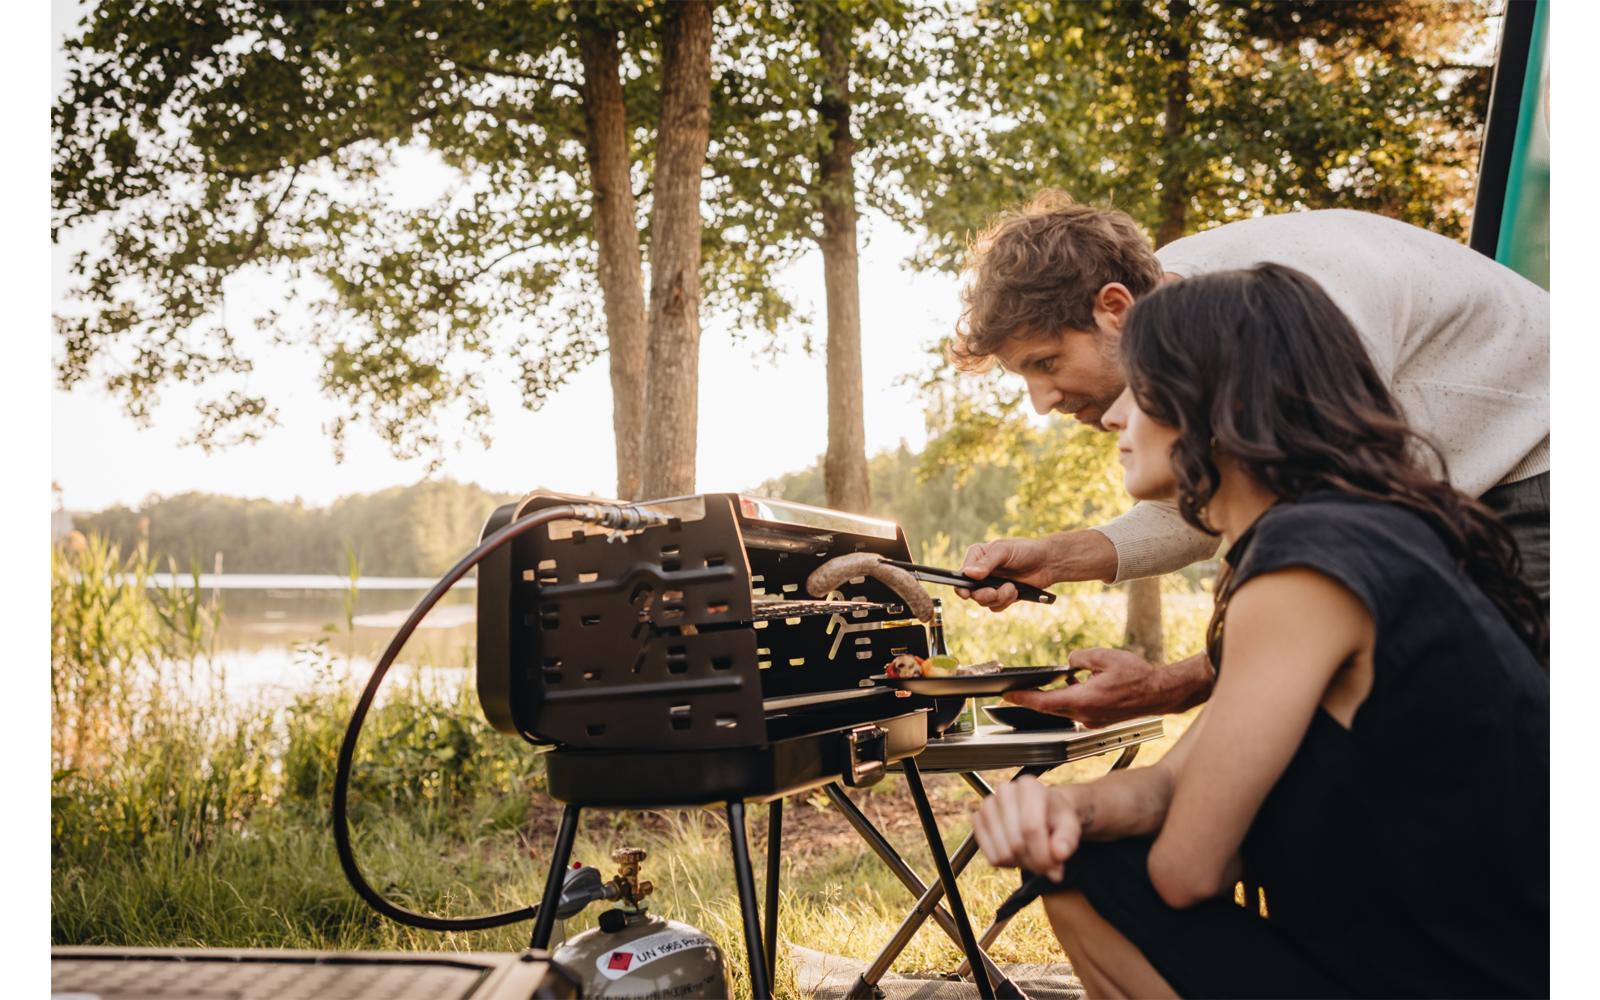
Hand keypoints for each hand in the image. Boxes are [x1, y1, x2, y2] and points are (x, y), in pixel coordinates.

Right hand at [955, 538, 1053, 611]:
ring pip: (983, 601)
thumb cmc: (1026, 551)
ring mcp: (990, 585)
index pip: (962, 573)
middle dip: (984, 595)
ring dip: (998, 598)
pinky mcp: (1001, 595)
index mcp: (977, 556)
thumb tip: (969, 573)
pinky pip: (995, 606)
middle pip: (971, 592)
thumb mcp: (1004, 551)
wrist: (1046, 563)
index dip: (961, 585)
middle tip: (994, 592)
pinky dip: (1005, 602)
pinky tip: (1015, 591)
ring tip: (1012, 588)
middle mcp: (981, 572)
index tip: (966, 593)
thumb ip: (986, 562)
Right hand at [973, 775, 1081, 881]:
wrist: (1042, 810)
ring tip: (1034, 855)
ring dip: (1023, 864)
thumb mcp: (1070, 826)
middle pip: (1017, 844)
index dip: (1044, 854)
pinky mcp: (978, 821)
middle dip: (1035, 862)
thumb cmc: (1056, 817)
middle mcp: (1004, 792)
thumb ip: (1068, 840)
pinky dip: (1009, 864)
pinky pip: (992, 858)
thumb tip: (1059, 853)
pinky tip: (1020, 853)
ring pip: (1004, 854)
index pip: (1031, 828)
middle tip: (1048, 863)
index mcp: (1029, 786)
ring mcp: (987, 806)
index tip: (1056, 865)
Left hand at [1003, 648, 1210, 728]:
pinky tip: (1074, 685)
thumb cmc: (1136, 676)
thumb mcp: (1103, 657)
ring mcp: (1092, 720)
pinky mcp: (1099, 720)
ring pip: (1063, 709)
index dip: (1022, 699)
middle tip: (1013, 693)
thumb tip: (1068, 664)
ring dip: (1052, 698)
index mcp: (1084, 700)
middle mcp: (1085, 715)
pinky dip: (1069, 699)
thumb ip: (1079, 658)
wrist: (1160, 693)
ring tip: (1044, 685)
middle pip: (1049, 709)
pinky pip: (1077, 710)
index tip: (1007, 696)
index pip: (1044, 702)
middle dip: (1030, 700)